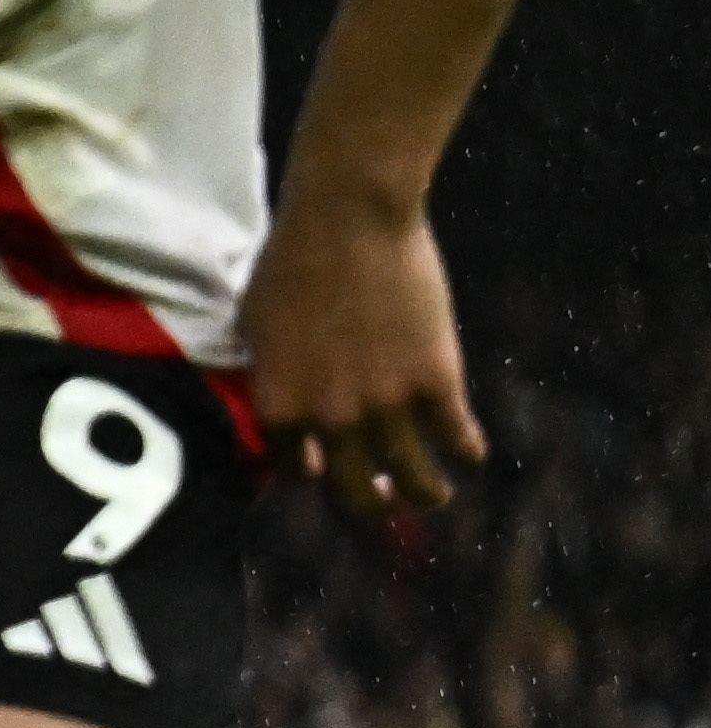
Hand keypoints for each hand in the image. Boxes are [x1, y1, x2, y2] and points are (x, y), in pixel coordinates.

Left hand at [243, 184, 481, 525]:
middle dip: (367, 506)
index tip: (324, 471)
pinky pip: (457, 436)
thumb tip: (278, 402)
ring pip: (412, 478)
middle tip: (380, 505)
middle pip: (351, 490)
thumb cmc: (291, 260)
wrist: (348, 220)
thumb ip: (270, 371)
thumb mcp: (256, 324)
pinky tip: (470, 453)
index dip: (310, 473)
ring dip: (425, 495)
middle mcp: (330, 417)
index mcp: (279, 404)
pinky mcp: (436, 378)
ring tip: (431, 497)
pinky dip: (466, 451)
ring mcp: (386, 402)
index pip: (292, 468)